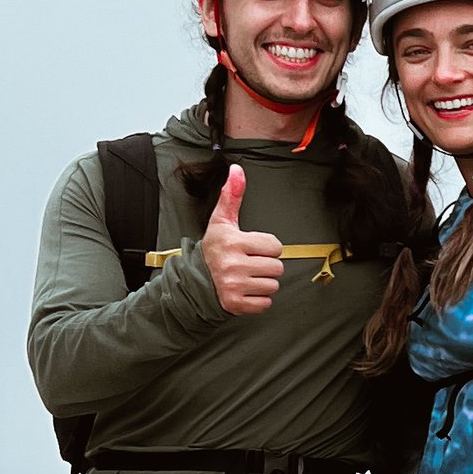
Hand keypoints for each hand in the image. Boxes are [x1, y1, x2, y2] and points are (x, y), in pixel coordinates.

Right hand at [201, 165, 284, 316]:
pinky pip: (265, 303)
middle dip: (266, 266)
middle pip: (277, 267)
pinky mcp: (235, 304)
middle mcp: (232, 265)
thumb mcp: (222, 221)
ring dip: (263, 283)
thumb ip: (232, 195)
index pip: (275, 246)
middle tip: (248, 264)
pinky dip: (258, 300)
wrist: (195, 281)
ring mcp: (233, 286)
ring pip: (273, 285)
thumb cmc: (214, 249)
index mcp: (232, 242)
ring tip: (246, 277)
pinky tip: (244, 290)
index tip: (250, 248)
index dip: (266, 247)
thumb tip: (237, 169)